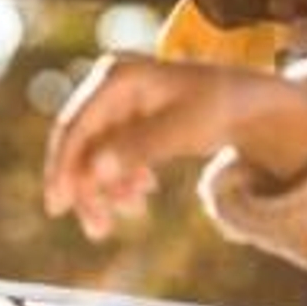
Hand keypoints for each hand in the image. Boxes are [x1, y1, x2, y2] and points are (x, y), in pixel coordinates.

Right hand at [41, 57, 306, 242]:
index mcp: (117, 76)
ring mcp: (117, 104)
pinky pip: (112, 157)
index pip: (76, 125)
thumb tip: (95, 171)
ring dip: (105, 189)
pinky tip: (141, 195)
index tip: (58, 206)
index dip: (63, 167)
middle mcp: (110, 86)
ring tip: (132, 212)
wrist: (248, 105)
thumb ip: (139, 147)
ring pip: (94, 154)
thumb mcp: (183, 128)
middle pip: (80, 143)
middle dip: (86, 188)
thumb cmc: (219, 107)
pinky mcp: (127, 121)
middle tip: (97, 229)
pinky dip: (121, 180)